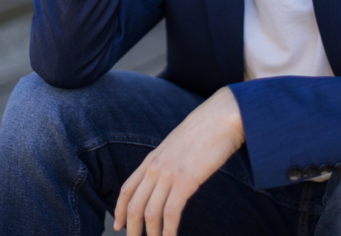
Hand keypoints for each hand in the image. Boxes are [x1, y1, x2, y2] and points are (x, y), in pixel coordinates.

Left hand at [113, 87, 244, 235]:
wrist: (221, 117)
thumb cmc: (205, 130)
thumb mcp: (178, 144)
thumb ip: (169, 160)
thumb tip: (170, 174)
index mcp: (152, 158)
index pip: (127, 189)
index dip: (120, 210)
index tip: (119, 226)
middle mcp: (155, 167)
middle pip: (135, 206)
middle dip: (132, 229)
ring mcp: (169, 174)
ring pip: (150, 213)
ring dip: (151, 235)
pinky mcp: (186, 180)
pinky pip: (171, 212)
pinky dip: (169, 231)